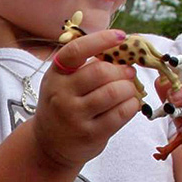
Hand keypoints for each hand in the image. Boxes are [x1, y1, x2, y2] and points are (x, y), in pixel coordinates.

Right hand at [32, 29, 141, 169]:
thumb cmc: (63, 106)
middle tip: (129, 73)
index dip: (100, 40)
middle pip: (100, 72)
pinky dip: (132, 105)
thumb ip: (85, 67)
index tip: (120, 36)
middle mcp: (61, 94)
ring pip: (114, 92)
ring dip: (129, 88)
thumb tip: (122, 52)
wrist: (49, 144)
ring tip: (129, 89)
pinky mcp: (90, 134)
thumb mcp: (63, 83)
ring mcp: (75, 116)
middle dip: (121, 70)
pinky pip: (120, 114)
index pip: (76, 51)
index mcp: (55, 74)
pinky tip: (129, 104)